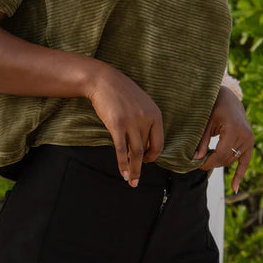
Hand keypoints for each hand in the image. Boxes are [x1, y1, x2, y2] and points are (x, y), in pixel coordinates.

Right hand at [87, 64, 163, 187]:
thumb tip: (145, 146)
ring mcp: (131, 121)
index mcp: (155, 114)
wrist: (103, 81)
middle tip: (137, 178)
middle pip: (145, 149)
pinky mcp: (117, 124)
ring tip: (131, 181)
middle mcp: (146, 118)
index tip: (146, 161)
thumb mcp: (141, 104)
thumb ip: (146, 122)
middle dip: (141, 165)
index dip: (153, 155)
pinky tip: (122, 172)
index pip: (159, 143)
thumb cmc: (121, 93)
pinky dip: (122, 164)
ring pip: (135, 152)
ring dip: (134, 170)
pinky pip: (121, 149)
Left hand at [194, 86, 254, 193]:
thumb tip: (196, 158)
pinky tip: (234, 188)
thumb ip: (203, 140)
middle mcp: (244, 136)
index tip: (197, 165)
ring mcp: (249, 140)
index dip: (209, 162)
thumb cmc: (214, 106)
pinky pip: (245, 161)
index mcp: (233, 130)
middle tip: (198, 163)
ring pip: (232, 159)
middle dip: (212, 162)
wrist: (229, 97)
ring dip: (220, 162)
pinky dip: (239, 174)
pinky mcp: (250, 142)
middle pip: (227, 158)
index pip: (220, 154)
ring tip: (206, 163)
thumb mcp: (207, 121)